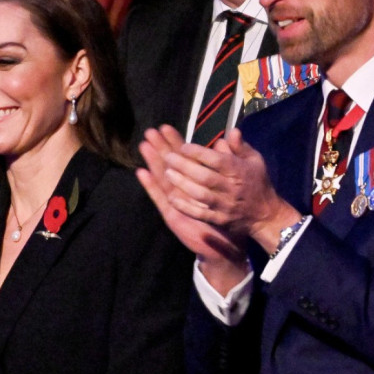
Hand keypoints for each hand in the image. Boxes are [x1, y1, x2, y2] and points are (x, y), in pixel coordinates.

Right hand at [137, 126, 244, 263]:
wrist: (225, 246)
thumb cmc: (230, 216)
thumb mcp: (231, 188)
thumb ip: (229, 163)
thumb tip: (224, 141)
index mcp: (197, 181)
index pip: (185, 158)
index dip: (176, 142)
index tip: (167, 127)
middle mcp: (184, 189)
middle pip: (170, 164)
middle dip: (161, 147)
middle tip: (150, 130)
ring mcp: (176, 201)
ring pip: (163, 177)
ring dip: (152, 161)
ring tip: (143, 145)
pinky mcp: (172, 214)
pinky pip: (160, 198)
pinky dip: (150, 186)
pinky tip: (141, 172)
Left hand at [149, 126, 298, 251]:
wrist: (265, 215)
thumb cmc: (258, 183)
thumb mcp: (255, 161)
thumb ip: (241, 146)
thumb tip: (232, 131)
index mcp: (239, 171)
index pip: (217, 160)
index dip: (199, 153)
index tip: (183, 146)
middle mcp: (231, 188)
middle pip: (204, 176)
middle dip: (184, 166)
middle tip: (167, 157)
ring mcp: (224, 206)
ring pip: (200, 194)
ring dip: (182, 184)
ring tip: (166, 173)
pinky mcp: (219, 220)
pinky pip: (200, 214)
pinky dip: (185, 207)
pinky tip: (171, 198)